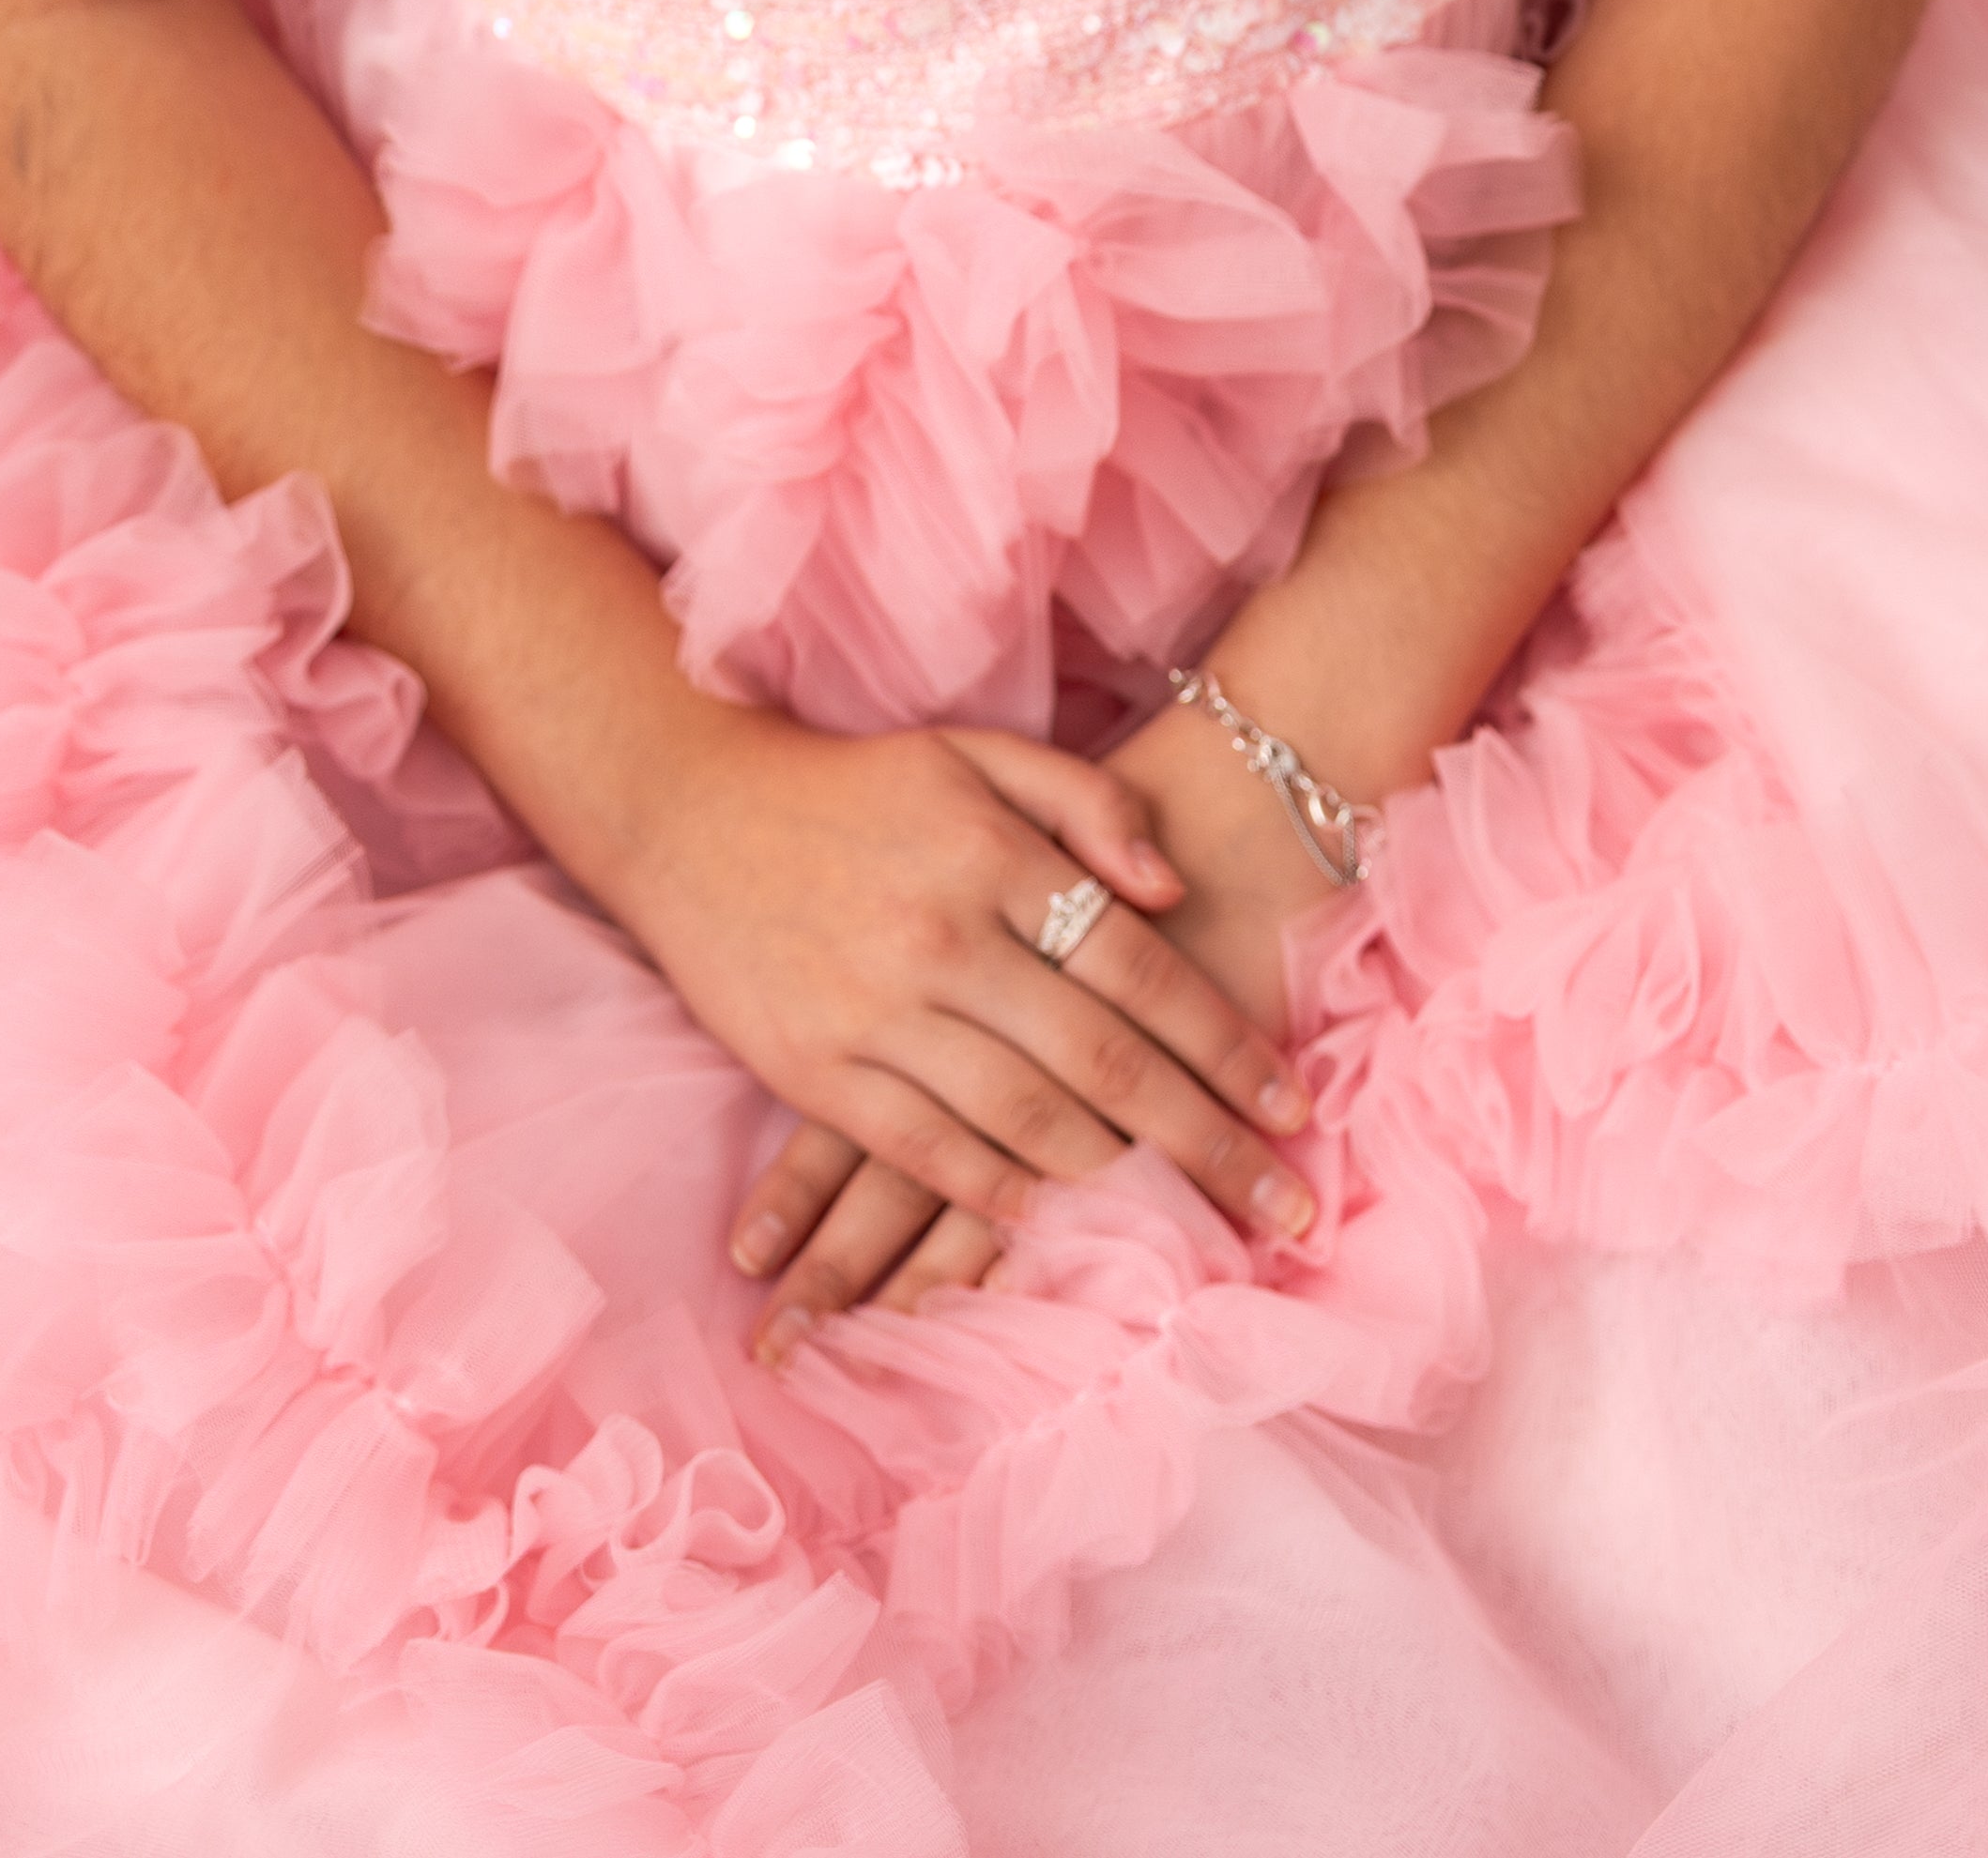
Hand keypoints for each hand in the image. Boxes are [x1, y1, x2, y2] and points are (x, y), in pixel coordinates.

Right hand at [605, 709, 1314, 1348]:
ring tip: (1195, 1230)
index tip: (1294, 1106)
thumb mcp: (977, 756)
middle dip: (1205, 1140)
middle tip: (1283, 1205)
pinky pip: (925, 1148)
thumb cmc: (858, 787)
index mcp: (994, 858)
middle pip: (1104, 1059)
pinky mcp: (815, 1069)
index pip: (1138, 968)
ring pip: (1025, 1117)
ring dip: (1117, 1182)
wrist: (694, 812)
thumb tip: (1170, 889)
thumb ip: (1086, 805)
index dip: (1223, 1043)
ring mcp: (878, 1009)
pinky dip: (994, 1192)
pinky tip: (1054, 1224)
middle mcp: (946, 937)